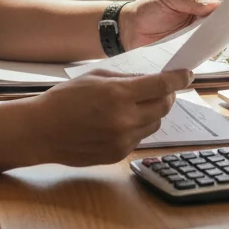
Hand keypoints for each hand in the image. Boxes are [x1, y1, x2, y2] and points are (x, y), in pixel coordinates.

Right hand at [30, 69, 190, 165]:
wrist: (41, 131)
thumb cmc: (64, 100)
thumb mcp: (96, 78)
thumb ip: (126, 79)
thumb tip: (151, 80)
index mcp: (118, 94)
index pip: (162, 85)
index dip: (179, 78)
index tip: (187, 74)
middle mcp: (124, 119)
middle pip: (164, 106)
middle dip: (168, 95)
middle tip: (162, 88)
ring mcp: (122, 140)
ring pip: (155, 123)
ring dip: (152, 112)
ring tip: (134, 105)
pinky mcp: (118, 155)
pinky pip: (140, 137)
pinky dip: (137, 127)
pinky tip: (119, 121)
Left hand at [118, 0, 217, 50]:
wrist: (131, 31)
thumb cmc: (148, 8)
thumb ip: (191, 1)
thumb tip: (215, 5)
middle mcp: (201, 12)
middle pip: (223, 13)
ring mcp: (198, 29)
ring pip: (217, 31)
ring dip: (222, 32)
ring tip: (227, 33)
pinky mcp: (193, 45)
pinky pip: (206, 46)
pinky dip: (211, 47)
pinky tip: (214, 47)